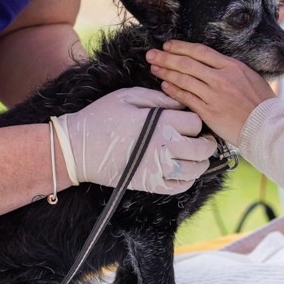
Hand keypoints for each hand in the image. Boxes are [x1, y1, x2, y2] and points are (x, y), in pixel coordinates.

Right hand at [51, 87, 218, 194]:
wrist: (78, 148)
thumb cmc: (102, 117)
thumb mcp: (130, 96)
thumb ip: (159, 98)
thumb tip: (180, 103)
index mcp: (161, 124)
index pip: (196, 123)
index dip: (195, 120)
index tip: (189, 120)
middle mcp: (165, 148)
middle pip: (202, 148)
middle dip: (206, 142)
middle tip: (202, 138)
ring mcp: (158, 169)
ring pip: (195, 170)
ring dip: (200, 162)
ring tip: (195, 154)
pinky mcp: (150, 184)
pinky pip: (179, 187)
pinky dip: (188, 179)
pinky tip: (184, 171)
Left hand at [146, 40, 275, 145]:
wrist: (267, 126)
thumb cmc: (261, 102)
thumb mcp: (250, 76)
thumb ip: (230, 69)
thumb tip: (212, 64)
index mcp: (232, 66)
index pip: (200, 51)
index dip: (181, 47)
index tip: (168, 45)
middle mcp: (221, 78)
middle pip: (187, 64)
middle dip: (166, 58)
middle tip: (151, 54)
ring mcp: (214, 95)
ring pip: (184, 80)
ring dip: (166, 73)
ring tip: (154, 68)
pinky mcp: (209, 112)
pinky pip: (187, 98)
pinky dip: (174, 91)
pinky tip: (164, 86)